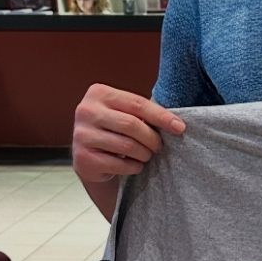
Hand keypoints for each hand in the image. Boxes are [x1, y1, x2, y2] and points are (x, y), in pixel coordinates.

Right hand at [72, 83, 186, 185]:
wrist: (89, 157)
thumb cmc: (114, 130)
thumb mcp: (125, 113)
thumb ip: (144, 112)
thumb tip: (177, 124)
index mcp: (98, 93)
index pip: (137, 104)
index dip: (161, 116)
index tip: (180, 127)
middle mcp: (85, 111)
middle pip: (132, 125)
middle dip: (152, 139)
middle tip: (159, 147)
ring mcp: (81, 135)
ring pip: (127, 146)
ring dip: (144, 154)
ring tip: (147, 155)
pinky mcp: (82, 158)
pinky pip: (118, 165)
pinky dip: (133, 167)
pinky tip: (134, 165)